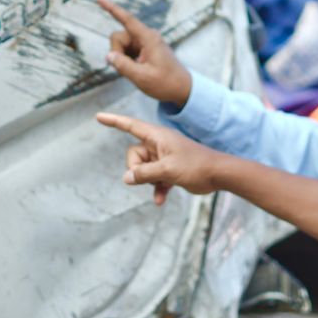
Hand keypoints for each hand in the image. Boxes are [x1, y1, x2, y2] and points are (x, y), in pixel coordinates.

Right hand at [96, 112, 221, 204]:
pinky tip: (160, 200)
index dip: (113, 121)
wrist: (219, 174)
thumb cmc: (196, 166)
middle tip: (152, 176)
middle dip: (137, 169)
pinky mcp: (169, 170)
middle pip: (133, 155)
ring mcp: (164, 157)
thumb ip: (145, 174)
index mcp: (157, 136)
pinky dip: (156, 189)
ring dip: (148, 181)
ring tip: (162, 185)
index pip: (130, 125)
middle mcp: (158, 144)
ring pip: (142, 169)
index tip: (98, 117)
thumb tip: (126, 178)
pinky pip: (154, 179)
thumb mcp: (167, 170)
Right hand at [98, 0, 191, 108]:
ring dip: (122, 58)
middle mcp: (146, 36)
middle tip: (129, 70)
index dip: (112, 8)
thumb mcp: (142, 77)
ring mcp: (145, 42)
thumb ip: (123, 66)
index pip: (127, 20)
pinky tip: (137, 69)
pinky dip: (126, 60)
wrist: (181, 88)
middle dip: (117, 52)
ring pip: (121, 45)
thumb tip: (109, 55)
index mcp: (148, 38)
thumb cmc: (165, 83)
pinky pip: (126, 50)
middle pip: (118, 37)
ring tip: (136, 71)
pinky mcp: (143, 48)